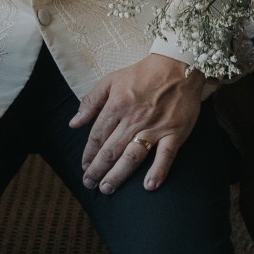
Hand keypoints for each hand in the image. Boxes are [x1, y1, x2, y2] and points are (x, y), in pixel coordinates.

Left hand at [71, 55, 205, 193]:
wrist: (179, 65)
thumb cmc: (143, 73)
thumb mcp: (111, 80)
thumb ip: (90, 101)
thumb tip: (74, 123)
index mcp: (116, 106)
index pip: (97, 136)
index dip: (88, 154)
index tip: (84, 166)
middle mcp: (133, 120)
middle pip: (111, 151)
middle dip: (97, 170)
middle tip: (90, 184)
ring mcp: (155, 128)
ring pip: (132, 156)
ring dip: (118, 175)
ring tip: (107, 188)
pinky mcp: (174, 132)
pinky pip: (166, 155)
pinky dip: (158, 171)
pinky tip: (149, 186)